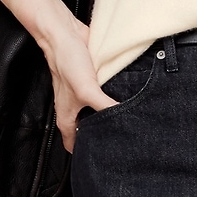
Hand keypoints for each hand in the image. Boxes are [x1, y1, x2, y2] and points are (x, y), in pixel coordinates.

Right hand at [0, 0, 114, 152]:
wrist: (65, 34)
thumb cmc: (67, 63)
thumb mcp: (88, 91)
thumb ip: (106, 107)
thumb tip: (126, 119)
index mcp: (68, 118)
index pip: (74, 145)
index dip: (86, 155)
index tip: (102, 162)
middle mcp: (75, 110)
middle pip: (88, 132)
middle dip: (103, 139)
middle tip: (122, 147)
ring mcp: (85, 97)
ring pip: (98, 115)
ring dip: (111, 119)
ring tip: (129, 128)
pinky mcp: (95, 83)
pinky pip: (106, 97)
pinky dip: (115, 101)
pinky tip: (130, 103)